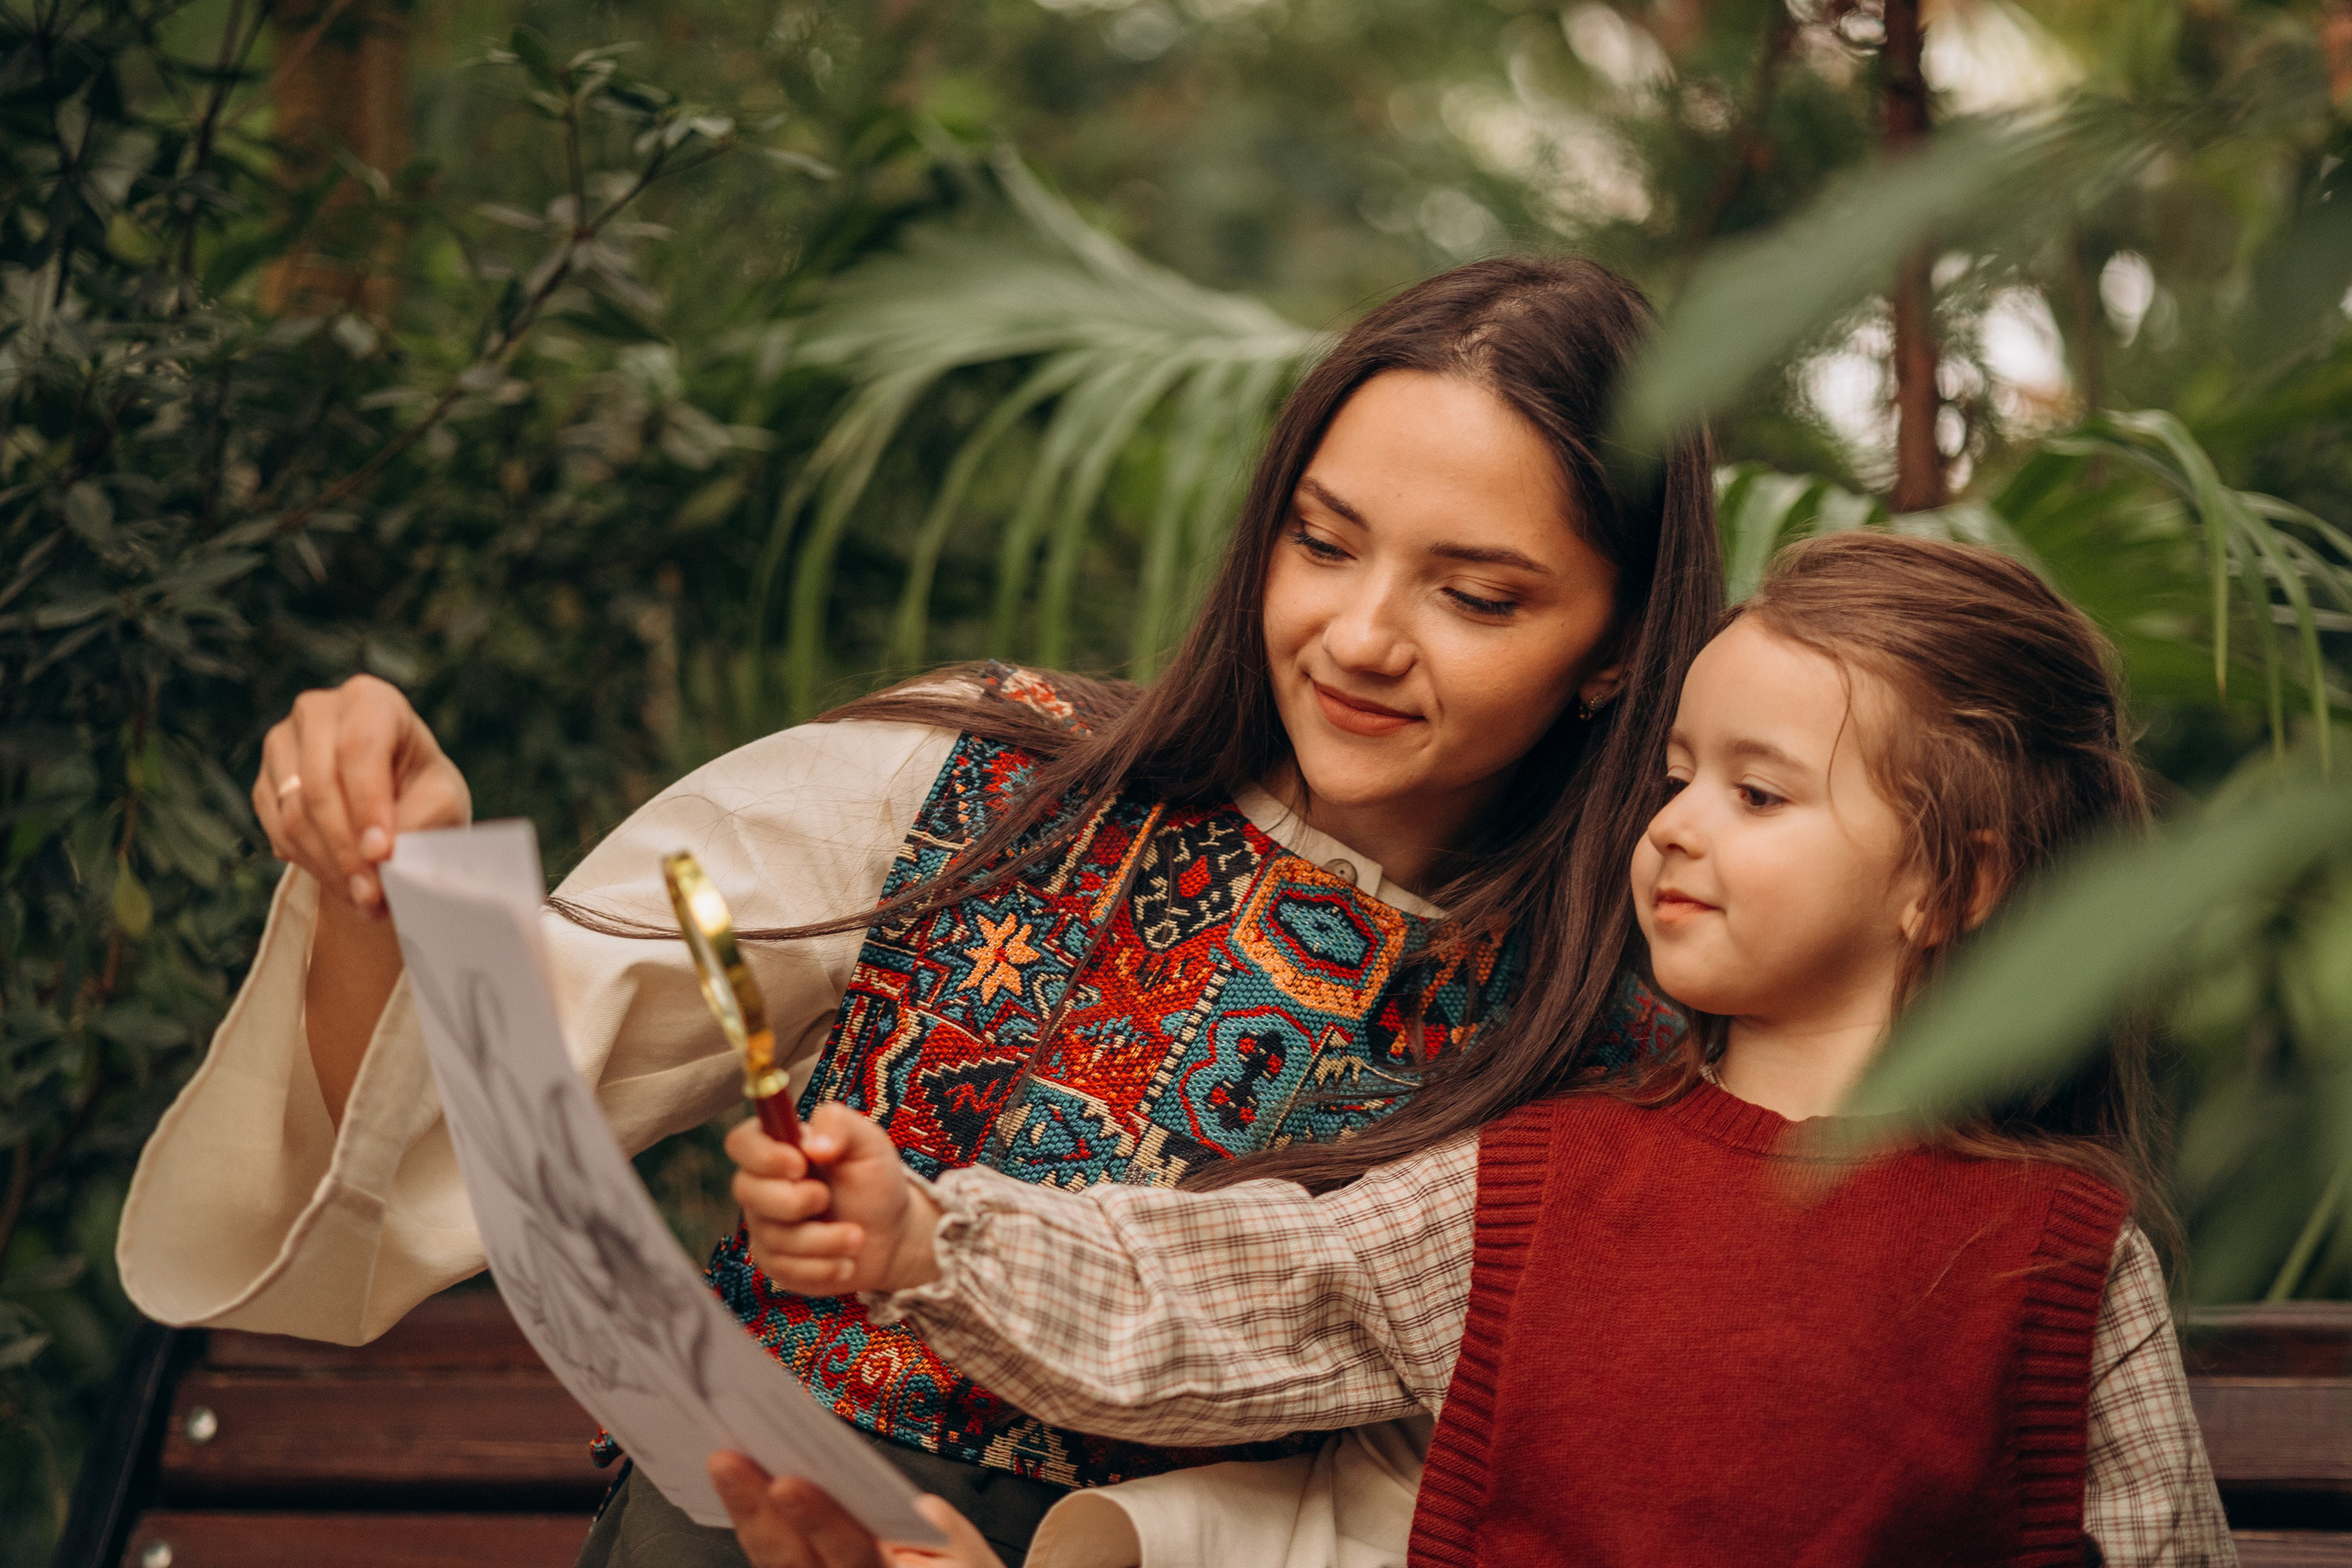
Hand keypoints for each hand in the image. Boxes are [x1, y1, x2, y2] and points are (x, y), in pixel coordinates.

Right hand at [254, 673, 470, 916]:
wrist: (395, 801)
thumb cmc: (424, 791)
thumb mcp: (441, 800)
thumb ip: (419, 821)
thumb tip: (384, 857)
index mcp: (371, 699)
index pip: (359, 748)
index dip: (367, 805)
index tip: (382, 854)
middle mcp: (319, 711)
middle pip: (319, 785)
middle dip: (347, 849)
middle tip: (373, 895)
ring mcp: (283, 744)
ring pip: (293, 813)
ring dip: (330, 865)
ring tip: (365, 899)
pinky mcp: (265, 780)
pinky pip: (276, 830)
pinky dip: (310, 864)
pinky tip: (342, 882)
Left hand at [708, 1452, 1003, 1567]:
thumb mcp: (961, 1548)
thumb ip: (924, 1521)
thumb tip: (870, 1485)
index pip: (852, 1553)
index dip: (817, 1518)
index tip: (786, 1484)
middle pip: (791, 1562)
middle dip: (755, 1509)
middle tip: (726, 1461)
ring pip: (772, 1563)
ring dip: (745, 1514)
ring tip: (725, 1465)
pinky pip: (774, 1561)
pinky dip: (753, 1524)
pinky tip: (739, 1488)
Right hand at [728, 1103, 941, 1294]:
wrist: (890, 1234)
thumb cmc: (874, 1180)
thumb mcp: (868, 1143)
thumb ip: (840, 1125)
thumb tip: (813, 1145)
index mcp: (779, 1146)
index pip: (741, 1142)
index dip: (762, 1155)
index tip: (800, 1165)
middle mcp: (762, 1185)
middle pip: (746, 1191)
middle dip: (794, 1200)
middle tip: (827, 1198)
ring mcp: (765, 1226)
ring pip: (774, 1236)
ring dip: (824, 1239)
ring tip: (857, 1237)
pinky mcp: (775, 1262)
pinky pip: (785, 1270)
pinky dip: (824, 1267)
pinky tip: (847, 1262)